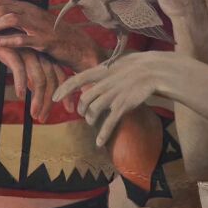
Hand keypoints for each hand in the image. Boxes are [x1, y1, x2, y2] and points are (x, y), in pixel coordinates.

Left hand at [0, 0, 102, 71]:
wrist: (77, 46)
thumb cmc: (51, 36)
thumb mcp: (30, 24)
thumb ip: (14, 21)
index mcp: (24, 8)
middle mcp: (29, 12)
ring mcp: (37, 25)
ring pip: (9, 19)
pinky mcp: (44, 41)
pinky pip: (23, 38)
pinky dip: (7, 40)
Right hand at [0, 41, 73, 120]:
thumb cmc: (7, 45)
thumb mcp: (22, 59)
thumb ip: (30, 71)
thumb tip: (32, 89)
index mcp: (45, 55)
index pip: (61, 76)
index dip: (66, 93)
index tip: (69, 109)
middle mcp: (40, 54)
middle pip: (52, 81)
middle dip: (49, 102)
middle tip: (43, 119)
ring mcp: (28, 52)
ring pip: (39, 79)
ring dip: (37, 99)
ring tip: (34, 115)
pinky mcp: (14, 50)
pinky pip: (20, 69)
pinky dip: (21, 84)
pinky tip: (20, 96)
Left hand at [54, 52, 169, 146]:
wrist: (152, 70)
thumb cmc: (136, 66)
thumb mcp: (115, 64)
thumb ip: (103, 71)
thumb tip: (94, 75)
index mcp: (100, 71)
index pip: (76, 79)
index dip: (64, 89)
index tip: (54, 97)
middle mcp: (104, 83)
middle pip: (84, 100)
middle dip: (82, 110)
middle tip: (84, 114)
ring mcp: (112, 95)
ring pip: (94, 112)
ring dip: (91, 121)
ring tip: (93, 123)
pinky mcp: (122, 106)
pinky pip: (109, 123)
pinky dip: (103, 134)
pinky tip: (99, 143)